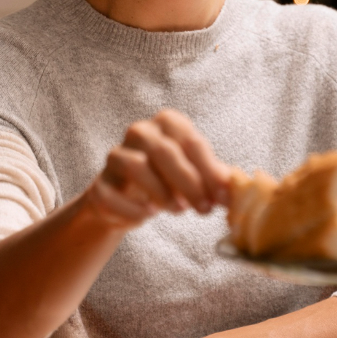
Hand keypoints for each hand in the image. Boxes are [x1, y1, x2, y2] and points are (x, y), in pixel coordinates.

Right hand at [84, 109, 231, 228]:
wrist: (129, 201)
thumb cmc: (170, 180)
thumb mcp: (197, 175)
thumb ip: (215, 178)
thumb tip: (237, 188)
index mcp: (169, 123)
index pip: (192, 143)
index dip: (210, 172)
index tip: (223, 198)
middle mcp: (140, 131)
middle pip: (165, 152)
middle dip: (189, 183)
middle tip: (205, 209)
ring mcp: (116, 155)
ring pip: (136, 166)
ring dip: (161, 193)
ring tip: (179, 210)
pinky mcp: (99, 183)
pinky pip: (111, 194)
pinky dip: (132, 208)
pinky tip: (148, 215)